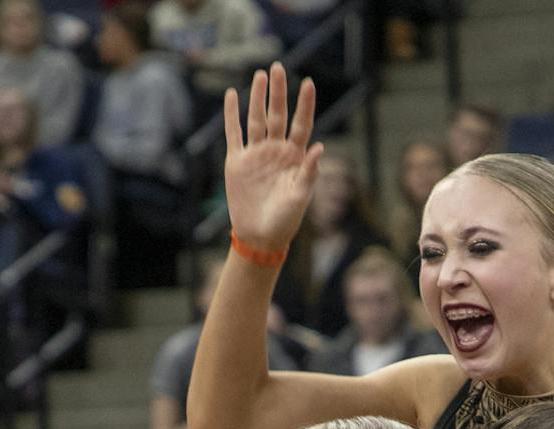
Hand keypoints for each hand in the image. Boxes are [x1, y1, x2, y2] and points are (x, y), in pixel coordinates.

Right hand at [222, 63, 322, 253]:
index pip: (301, 124)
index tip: (308, 83)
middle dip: (278, 92)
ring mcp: (256, 154)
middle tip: (278, 67)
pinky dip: (232, 115)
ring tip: (260, 75)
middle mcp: (276, 151)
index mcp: (295, 157)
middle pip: (277, 115)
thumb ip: (310, 171)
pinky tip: (232, 95)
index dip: (305, 104)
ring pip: (256, 119)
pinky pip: (234, 133)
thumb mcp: (301, 196)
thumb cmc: (286, 220)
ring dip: (257, 98)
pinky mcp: (237, 162)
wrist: (261, 236)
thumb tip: (321, 147)